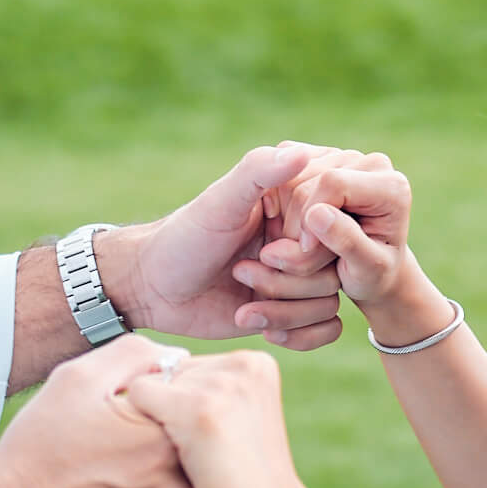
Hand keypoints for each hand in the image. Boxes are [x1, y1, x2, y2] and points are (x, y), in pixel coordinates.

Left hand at [108, 143, 348, 348]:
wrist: (153, 287)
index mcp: (294, 208)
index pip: (333, 231)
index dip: (303, 250)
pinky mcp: (291, 311)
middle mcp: (301, 242)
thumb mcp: (220, 202)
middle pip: (333, 272)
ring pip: (328, 304)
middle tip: (239, 273)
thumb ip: (258, 173)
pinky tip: (257, 325)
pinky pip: (326, 329)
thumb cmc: (183, 238)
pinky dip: (297, 335)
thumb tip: (302, 152)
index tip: (263, 251)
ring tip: (243, 305)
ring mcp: (298, 278)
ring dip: (282, 310)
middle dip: (286, 284)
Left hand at [123, 350, 331, 487]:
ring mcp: (222, 384)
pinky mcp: (199, 409)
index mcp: (256, 363)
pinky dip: (140, 430)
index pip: (184, 367)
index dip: (182, 411)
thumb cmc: (244, 486)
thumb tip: (143, 382)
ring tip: (195, 460)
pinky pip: (138, 396)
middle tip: (205, 456)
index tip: (213, 445)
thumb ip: (204, 392)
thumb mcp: (237, 421)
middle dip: (169, 414)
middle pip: (165, 373)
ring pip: (149, 386)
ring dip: (157, 426)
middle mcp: (241, 363)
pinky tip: (176, 460)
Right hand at [264, 154, 419, 310]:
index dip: (310, 216)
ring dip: (286, 218)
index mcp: (391, 185)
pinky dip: (279, 207)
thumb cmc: (372, 274)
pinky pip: (283, 177)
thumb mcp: (367, 270)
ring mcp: (344, 158)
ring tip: (302, 246)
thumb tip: (316, 213)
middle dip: (297, 222)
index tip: (307, 250)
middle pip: (308, 179)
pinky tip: (293, 230)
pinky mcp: (321, 160)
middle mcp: (369, 164)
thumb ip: (347, 242)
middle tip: (303, 255)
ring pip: (290, 178)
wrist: (370, 272)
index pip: (333, 183)